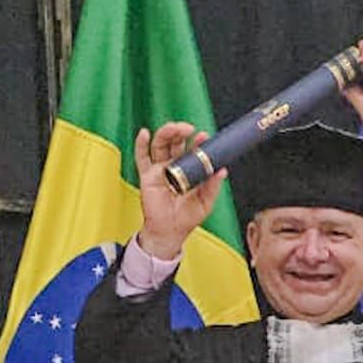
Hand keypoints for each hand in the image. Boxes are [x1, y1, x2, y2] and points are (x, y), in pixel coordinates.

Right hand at [135, 123, 226, 259]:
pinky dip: (141, 144)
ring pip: (160, 144)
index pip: (192, 150)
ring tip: (173, 128)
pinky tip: (144, 133)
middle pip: (175, 142)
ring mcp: (159, 169)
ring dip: (165, 133)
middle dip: (180, 132)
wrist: (170, 233)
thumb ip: (213, 186)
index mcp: (189, 170)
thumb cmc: (186, 218)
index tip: (204, 136)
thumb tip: (222, 170)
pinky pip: (141, 158)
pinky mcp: (147, 176)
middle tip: (188, 129)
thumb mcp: (206, 202)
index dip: (197, 142)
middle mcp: (173, 166)